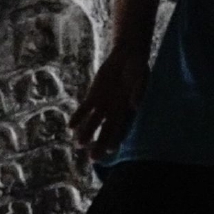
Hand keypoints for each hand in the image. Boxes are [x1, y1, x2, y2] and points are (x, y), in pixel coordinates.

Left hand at [71, 47, 149, 161]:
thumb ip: (139, 91)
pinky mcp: (94, 95)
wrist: (126, 54)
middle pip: (106, 131)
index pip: (122, 128)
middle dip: (100, 144)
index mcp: (128, 109)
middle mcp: (115, 111)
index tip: (110, 150)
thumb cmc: (138, 67)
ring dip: (86, 133)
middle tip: (93, 159)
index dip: (116, 139)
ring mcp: (103, 104)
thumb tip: (135, 106)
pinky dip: (78, 117)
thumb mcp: (142, 76)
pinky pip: (85, 109)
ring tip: (79, 144)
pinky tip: (70, 126)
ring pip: (93, 122)